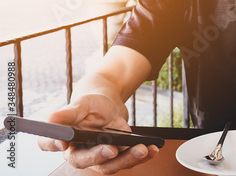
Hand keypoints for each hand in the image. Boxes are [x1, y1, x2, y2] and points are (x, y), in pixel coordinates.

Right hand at [38, 94, 158, 173]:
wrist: (108, 105)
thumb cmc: (91, 105)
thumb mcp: (82, 103)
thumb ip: (69, 113)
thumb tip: (51, 118)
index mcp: (63, 138)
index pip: (49, 144)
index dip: (53, 144)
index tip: (63, 141)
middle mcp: (78, 152)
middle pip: (84, 161)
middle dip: (99, 156)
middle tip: (112, 149)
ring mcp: (99, 157)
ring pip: (110, 165)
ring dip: (127, 159)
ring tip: (142, 149)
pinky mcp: (117, 156)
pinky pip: (128, 160)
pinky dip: (142, 155)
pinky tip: (152, 149)